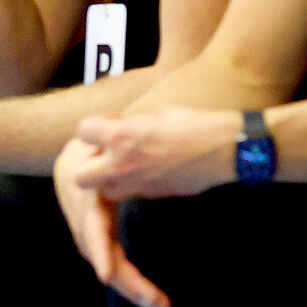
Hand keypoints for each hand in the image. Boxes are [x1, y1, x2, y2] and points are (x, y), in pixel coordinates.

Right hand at [53, 137, 170, 306]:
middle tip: (156, 304)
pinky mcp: (96, 233)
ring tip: (158, 304)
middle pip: (99, 254)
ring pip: (104, 262)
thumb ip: (106, 138)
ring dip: (130, 286)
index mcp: (85, 191)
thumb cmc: (102, 138)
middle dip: (127, 281)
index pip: (89, 225)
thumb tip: (101, 137)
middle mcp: (82, 213)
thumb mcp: (107, 136)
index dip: (96, 250)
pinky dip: (126, 277)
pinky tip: (146, 294)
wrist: (81, 147)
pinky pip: (110, 258)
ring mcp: (86, 225)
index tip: (106, 276)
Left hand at [72, 105, 239, 200]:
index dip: (92, 127)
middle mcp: (122, 164)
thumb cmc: (192, 121)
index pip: (81, 131)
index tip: (105, 125)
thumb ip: (125, 123)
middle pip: (80, 176)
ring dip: (109, 180)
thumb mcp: (154, 111)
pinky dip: (134, 184)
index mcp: (121, 135)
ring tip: (125, 165)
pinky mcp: (153, 195)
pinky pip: (133, 193)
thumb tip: (109, 130)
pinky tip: (150, 170)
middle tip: (104, 154)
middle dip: (88, 166)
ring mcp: (137, 184)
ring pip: (105, 191)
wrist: (226, 148)